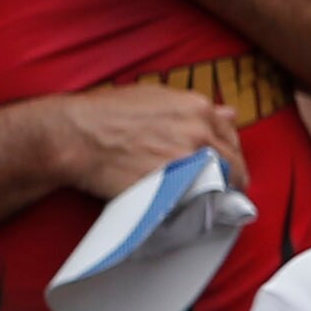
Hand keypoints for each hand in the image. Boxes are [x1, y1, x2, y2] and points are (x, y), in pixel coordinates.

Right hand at [33, 82, 249, 201]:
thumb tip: (229, 113)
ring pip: (220, 186)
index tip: (224, 167)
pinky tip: (192, 213)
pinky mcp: (172, 187)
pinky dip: (199, 210)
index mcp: (197, 108)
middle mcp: (198, 133)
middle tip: (222, 192)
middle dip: (231, 180)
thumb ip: (194, 108)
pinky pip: (199, 204)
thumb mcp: (153, 96)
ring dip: (218, 197)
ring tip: (209, 206)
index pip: (231, 137)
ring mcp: (187, 161)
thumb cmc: (106, 114)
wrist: (76, 136)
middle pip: (233, 164)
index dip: (229, 154)